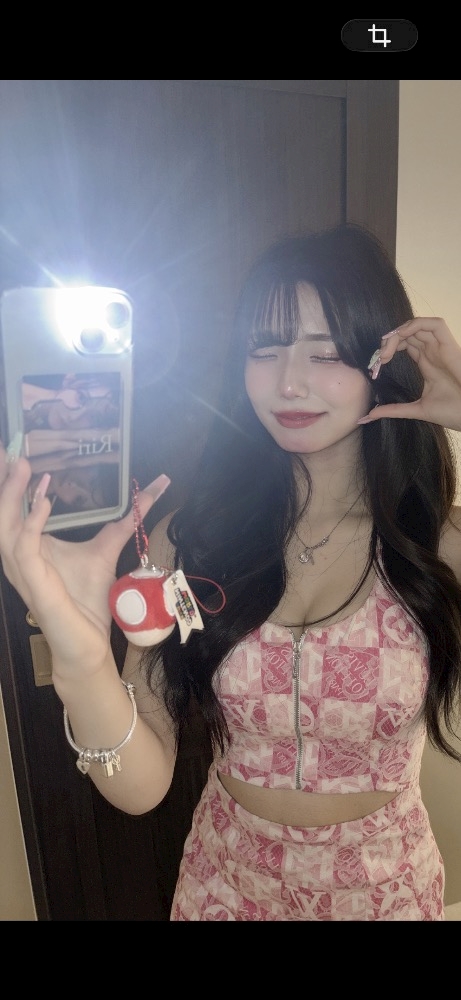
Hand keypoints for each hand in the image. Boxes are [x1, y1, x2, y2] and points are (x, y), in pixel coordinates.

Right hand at [0, 445, 169, 670]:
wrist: (87, 643)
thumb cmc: (89, 601)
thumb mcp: (107, 549)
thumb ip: (126, 520)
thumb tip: (155, 488)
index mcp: (29, 544)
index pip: (12, 507)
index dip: (11, 480)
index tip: (16, 449)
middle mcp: (18, 554)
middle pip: (2, 511)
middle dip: (5, 480)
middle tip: (14, 451)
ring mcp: (22, 569)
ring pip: (5, 525)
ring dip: (13, 495)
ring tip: (25, 467)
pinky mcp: (33, 583)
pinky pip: (24, 548)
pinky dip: (32, 523)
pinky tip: (44, 503)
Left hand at [358, 317, 460, 430]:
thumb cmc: (452, 412)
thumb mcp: (416, 410)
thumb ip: (393, 410)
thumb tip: (369, 415)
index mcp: (427, 364)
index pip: (405, 345)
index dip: (388, 348)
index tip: (377, 364)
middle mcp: (433, 353)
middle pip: (407, 334)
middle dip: (389, 341)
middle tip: (379, 357)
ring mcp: (441, 348)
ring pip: (418, 326)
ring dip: (399, 332)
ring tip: (387, 350)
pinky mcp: (450, 345)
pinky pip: (436, 324)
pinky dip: (417, 324)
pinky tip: (403, 337)